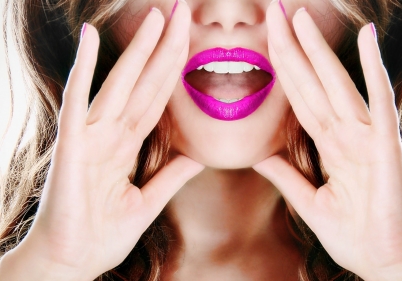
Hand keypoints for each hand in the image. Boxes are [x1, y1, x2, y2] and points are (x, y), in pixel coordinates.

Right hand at [3, 2, 202, 280]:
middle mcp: (111, 134)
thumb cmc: (101, 234)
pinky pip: (78, 102)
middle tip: (183, 12)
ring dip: (138, 50)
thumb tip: (197, 157)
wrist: (72, 262)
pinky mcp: (72, 147)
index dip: (175, 70)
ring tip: (157, 17)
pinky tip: (91, 40)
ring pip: (120, 84)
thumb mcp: (148, 202)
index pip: (158, 99)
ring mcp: (91, 136)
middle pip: (145, 83)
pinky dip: (83, 70)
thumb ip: (171, 176)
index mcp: (128, 145)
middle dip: (166, 49)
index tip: (191, 41)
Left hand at [254, 2, 401, 279]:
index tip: (266, 41)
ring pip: (336, 85)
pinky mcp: (385, 148)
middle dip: (291, 49)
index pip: (299, 98)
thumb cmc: (355, 235)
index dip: (282, 70)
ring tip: (299, 17)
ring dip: (318, 50)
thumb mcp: (308, 202)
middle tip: (274, 11)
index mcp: (329, 146)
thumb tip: (258, 156)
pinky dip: (373, 70)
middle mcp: (346, 134)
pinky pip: (379, 103)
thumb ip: (285, 175)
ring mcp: (366, 137)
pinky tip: (366, 39)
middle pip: (311, 83)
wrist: (385, 263)